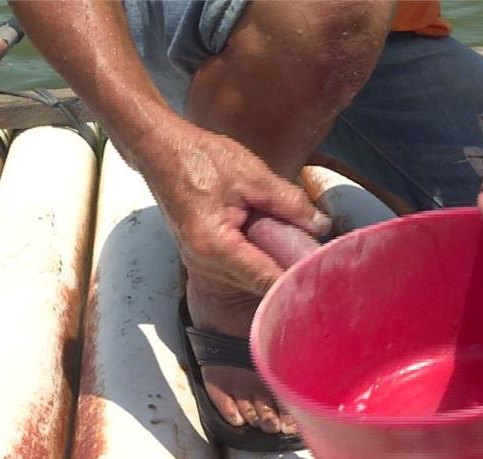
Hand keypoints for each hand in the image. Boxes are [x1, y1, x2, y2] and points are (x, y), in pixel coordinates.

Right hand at [135, 120, 328, 294]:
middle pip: (257, 285)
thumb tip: (320, 225)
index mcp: (215, 245)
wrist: (160, 149)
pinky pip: (237, 268)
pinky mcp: (201, 254)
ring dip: (273, 270)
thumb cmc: (198, 158)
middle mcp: (204, 261)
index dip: (295, 282)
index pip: (264, 278)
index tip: (323, 282)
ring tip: (303, 257)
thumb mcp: (253, 176)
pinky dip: (259, 261)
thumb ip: (290, 203)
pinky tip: (279, 249)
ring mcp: (199, 261)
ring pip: (247, 280)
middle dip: (288, 278)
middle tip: (321, 269)